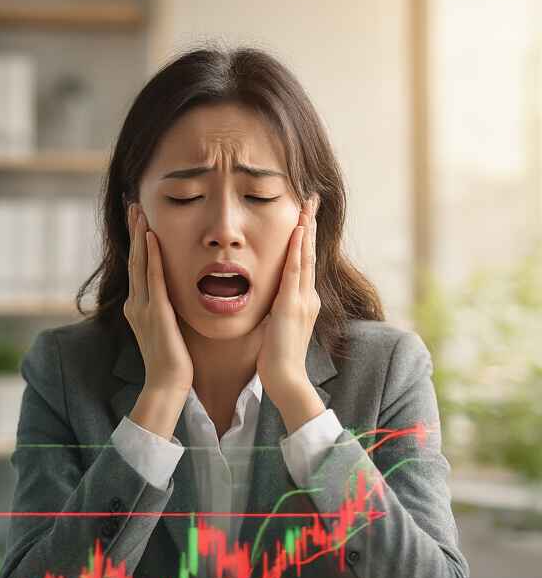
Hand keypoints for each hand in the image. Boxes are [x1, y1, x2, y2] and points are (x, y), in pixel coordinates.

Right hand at [123, 204, 192, 439]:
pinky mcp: (155, 312)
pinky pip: (152, 278)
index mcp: (138, 307)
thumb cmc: (174, 362)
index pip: (136, 266)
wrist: (167, 385)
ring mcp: (143, 307)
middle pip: (132, 258)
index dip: (136, 241)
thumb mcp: (169, 330)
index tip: (138, 218)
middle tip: (132, 204)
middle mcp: (136, 304)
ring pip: (138, 263)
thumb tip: (178, 297)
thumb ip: (169, 310)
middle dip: (132, 230)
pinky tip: (150, 237)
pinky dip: (150, 256)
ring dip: (138, 235)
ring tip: (138, 211)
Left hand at [257, 197, 325, 433]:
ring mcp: (302, 300)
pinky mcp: (292, 306)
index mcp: (302, 301)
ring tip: (307, 205)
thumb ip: (275, 310)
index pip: (304, 262)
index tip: (304, 216)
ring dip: (306, 229)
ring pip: (306, 256)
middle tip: (311, 199)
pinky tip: (298, 232)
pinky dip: (298, 250)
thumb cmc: (275, 358)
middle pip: (310, 252)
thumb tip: (267, 299)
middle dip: (310, 224)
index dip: (305, 238)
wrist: (284, 379)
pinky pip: (295, 272)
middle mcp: (306, 296)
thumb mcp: (275, 326)